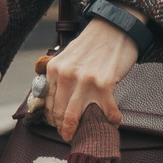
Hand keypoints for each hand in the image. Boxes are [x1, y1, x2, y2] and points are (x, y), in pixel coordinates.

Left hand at [44, 14, 141, 141]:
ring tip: (86, 134)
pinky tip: (113, 120)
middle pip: (58, 113)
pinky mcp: (104, 84)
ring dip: (78, 130)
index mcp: (54, 69)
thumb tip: (52, 99)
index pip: (47, 102)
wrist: (115, 27)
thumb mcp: (67, 57)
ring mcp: (84, 81)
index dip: (51, 119)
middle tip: (68, 135)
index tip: (57, 126)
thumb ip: (58, 75)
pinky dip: (111, 119)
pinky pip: (106, 111)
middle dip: (62, 129)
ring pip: (73, 117)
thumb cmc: (93, 44)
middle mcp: (66, 75)